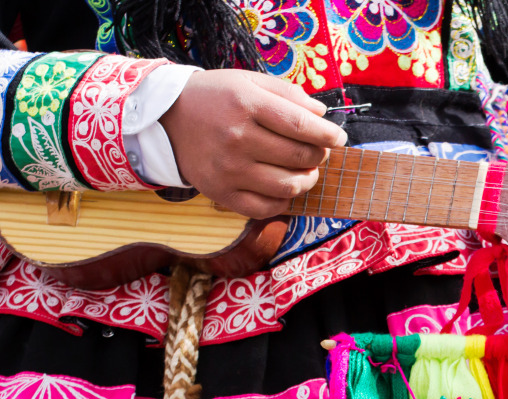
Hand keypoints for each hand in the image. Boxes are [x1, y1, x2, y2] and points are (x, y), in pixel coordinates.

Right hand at [160, 70, 346, 218]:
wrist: (168, 119)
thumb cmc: (216, 98)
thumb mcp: (248, 81)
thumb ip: (288, 94)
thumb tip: (322, 117)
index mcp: (246, 104)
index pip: (301, 126)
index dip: (328, 135)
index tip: (339, 138)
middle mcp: (237, 138)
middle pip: (299, 157)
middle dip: (319, 155)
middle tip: (319, 151)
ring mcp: (229, 169)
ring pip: (288, 186)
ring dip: (307, 180)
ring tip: (306, 171)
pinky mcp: (221, 193)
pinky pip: (266, 208)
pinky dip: (283, 201)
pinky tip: (284, 188)